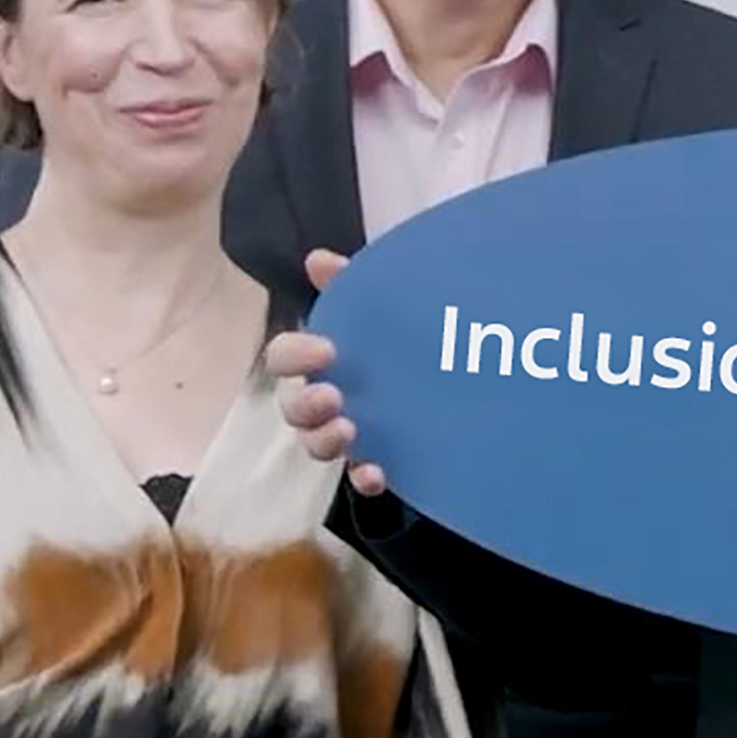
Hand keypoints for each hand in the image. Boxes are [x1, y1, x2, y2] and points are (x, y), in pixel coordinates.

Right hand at [265, 249, 382, 493]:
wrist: (453, 367)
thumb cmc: (397, 332)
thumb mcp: (378, 303)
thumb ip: (350, 283)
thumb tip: (318, 260)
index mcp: (317, 358)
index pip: (283, 357)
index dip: (295, 356)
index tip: (327, 350)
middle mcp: (323, 397)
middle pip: (291, 409)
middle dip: (304, 406)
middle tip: (333, 397)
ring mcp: (346, 432)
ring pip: (315, 445)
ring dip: (324, 441)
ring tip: (349, 430)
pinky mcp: (374, 459)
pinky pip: (358, 477)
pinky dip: (364, 478)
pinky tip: (378, 474)